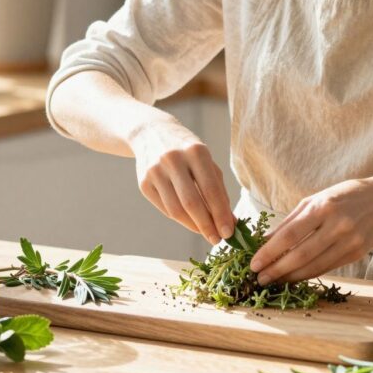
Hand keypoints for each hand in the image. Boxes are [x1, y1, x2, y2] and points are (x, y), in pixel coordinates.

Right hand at [131, 117, 233, 244]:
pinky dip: (180, 219)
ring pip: (176, 210)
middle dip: (207, 225)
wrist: (151, 132)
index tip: (229, 232)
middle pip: (192, 203)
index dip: (221, 214)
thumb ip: (218, 189)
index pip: (211, 190)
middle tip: (218, 239)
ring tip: (206, 232)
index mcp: (196, 151)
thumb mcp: (206, 161)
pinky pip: (165, 208)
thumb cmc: (187, 150)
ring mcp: (155, 171)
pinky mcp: (143, 182)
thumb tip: (229, 221)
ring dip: (193, 226)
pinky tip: (191, 222)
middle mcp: (173, 159)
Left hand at [249, 175, 372, 284]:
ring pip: (314, 266)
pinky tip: (295, 277)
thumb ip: (291, 221)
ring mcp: (350, 241)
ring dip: (291, 277)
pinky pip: (327, 268)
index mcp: (323, 206)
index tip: (254, 263)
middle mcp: (338, 224)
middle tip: (259, 279)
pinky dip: (308, 274)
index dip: (270, 251)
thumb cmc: (344, 196)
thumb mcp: (316, 200)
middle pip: (301, 254)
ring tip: (274, 281)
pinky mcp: (358, 253)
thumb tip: (265, 241)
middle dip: (277, 269)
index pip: (290, 234)